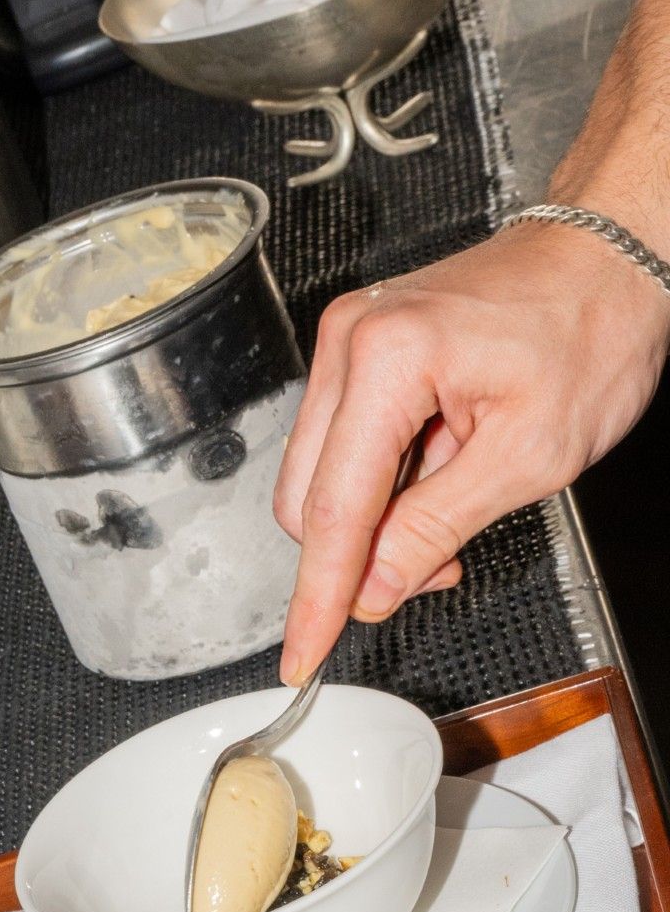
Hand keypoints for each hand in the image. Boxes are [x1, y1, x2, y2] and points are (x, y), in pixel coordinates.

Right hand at [273, 218, 669, 683]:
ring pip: (321, 475)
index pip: (332, 510)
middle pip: (307, 497)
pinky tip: (444, 468)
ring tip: (459, 498)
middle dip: (361, 555)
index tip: (302, 655)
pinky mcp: (361, 347)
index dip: (318, 597)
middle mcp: (352, 341)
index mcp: (389, 359)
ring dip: (376, 518)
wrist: (609, 255)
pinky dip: (384, 481)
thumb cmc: (590, 329)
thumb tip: (375, 588)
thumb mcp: (529, 453)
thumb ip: (437, 527)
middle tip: (439, 568)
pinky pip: (344, 442)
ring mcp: (350, 339)